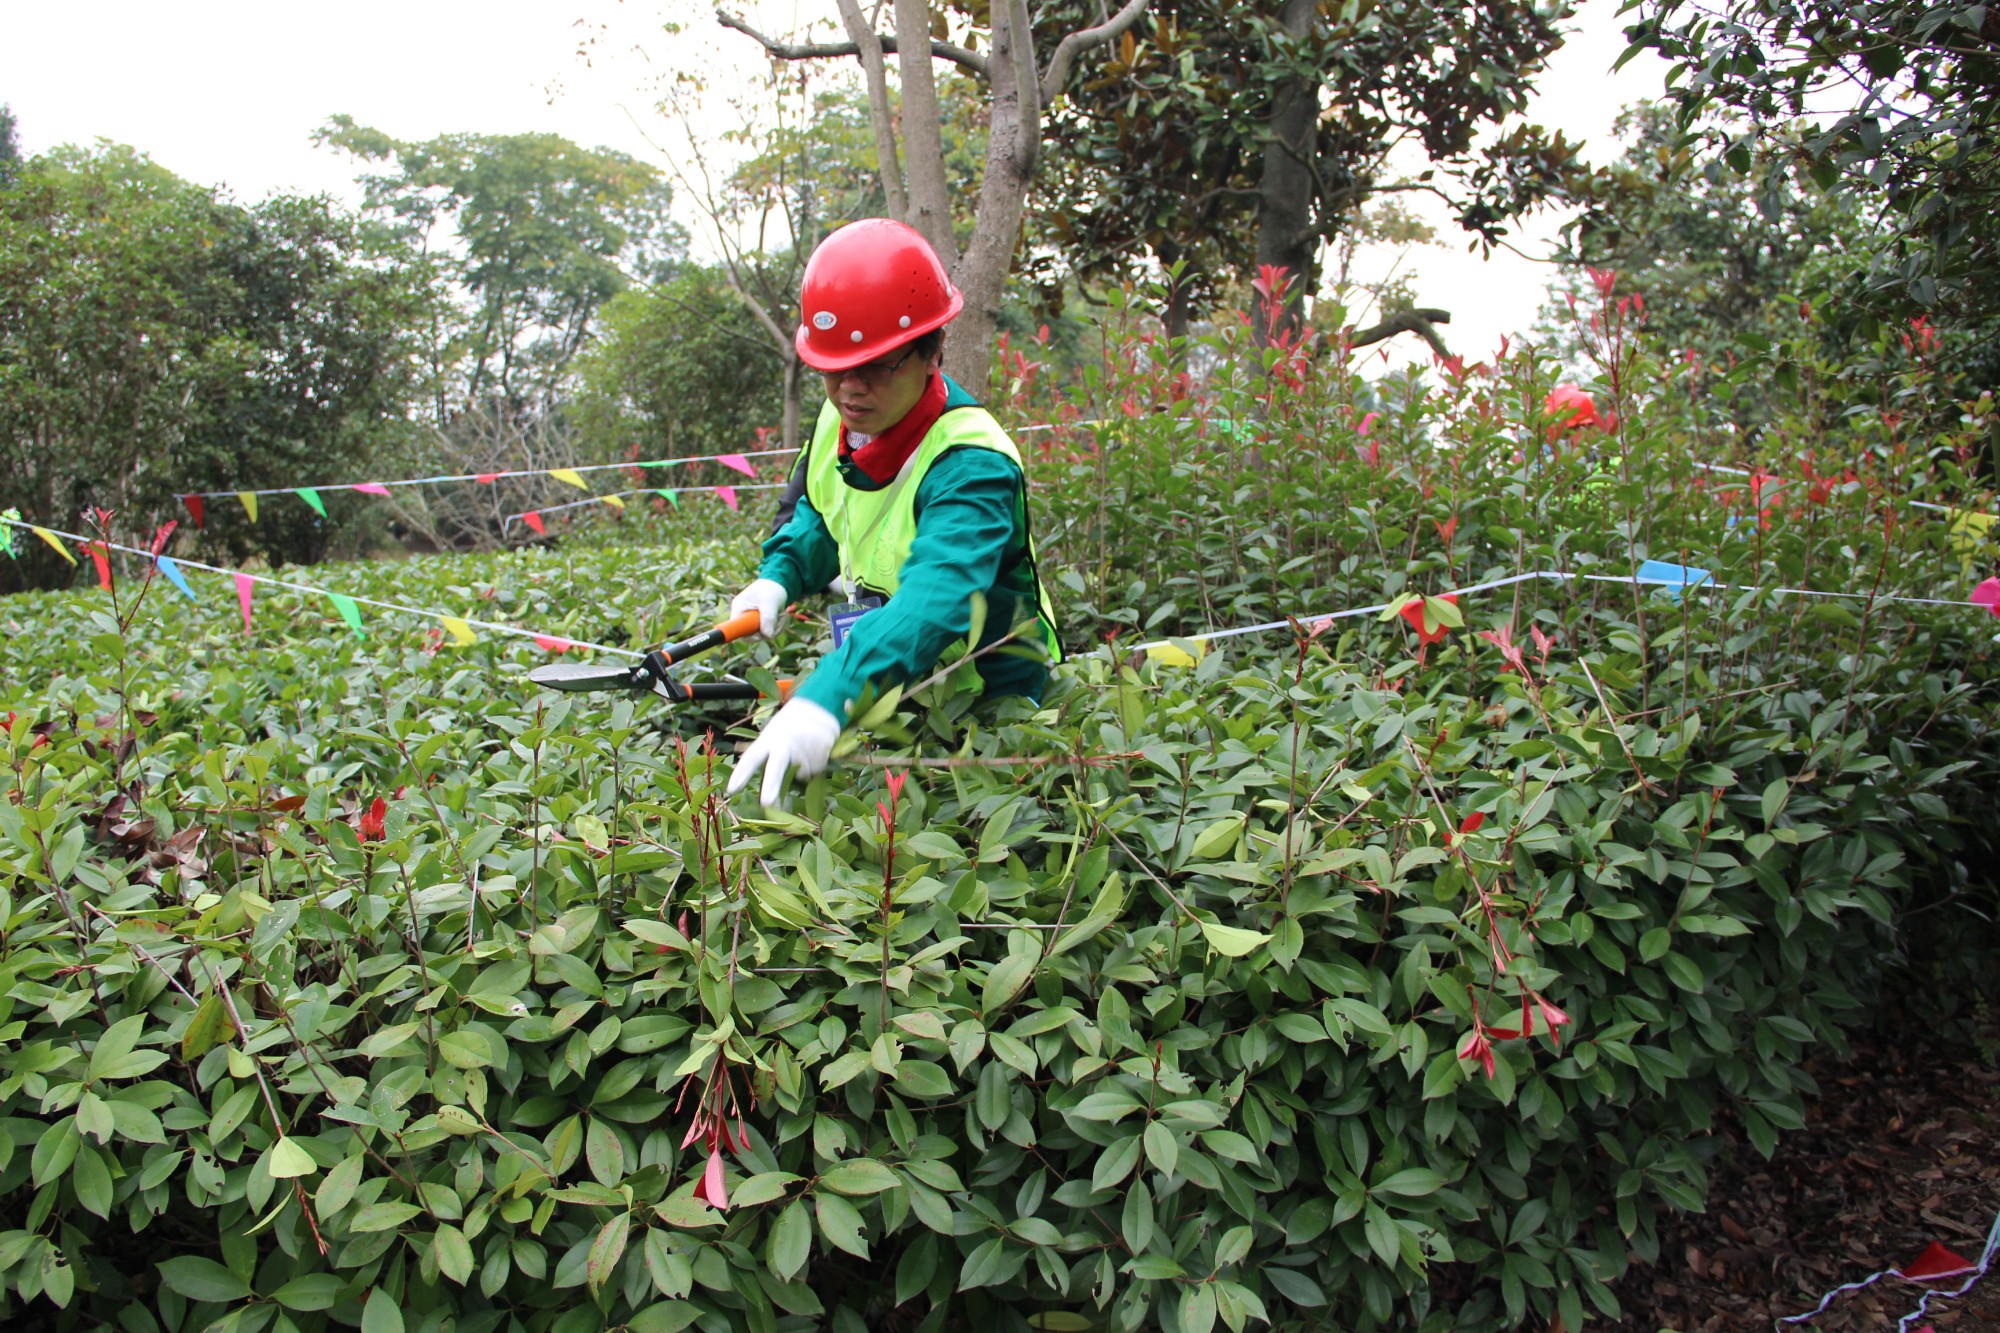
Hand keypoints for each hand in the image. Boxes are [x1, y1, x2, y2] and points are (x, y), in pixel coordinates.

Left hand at [727, 697, 842, 806]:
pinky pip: (819, 766)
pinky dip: (818, 762)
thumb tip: (773, 798)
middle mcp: (784, 741)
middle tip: (767, 803)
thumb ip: (772, 760)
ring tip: (804, 749)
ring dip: (805, 768)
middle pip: (776, 767)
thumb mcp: (774, 736)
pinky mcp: (823, 742)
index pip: (751, 758)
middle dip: (771, 785)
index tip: (731, 790)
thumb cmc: (789, 727)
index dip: (741, 774)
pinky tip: (815, 747)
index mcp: (767, 740)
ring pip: (805, 773)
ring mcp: (804, 741)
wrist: (816, 703)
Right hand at [730, 578, 788, 639]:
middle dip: (769, 630)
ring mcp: (751, 619)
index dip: (748, 636)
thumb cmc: (771, 589)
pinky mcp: (760, 622)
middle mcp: (743, 615)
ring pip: (763, 634)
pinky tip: (781, 615)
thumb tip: (768, 636)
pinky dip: (778, 625)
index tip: (761, 635)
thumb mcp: (770, 602)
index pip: (736, 628)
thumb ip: (768, 618)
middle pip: (752, 634)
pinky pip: (768, 631)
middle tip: (780, 618)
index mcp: (739, 608)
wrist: (778, 583)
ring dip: (776, 627)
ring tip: (782, 614)